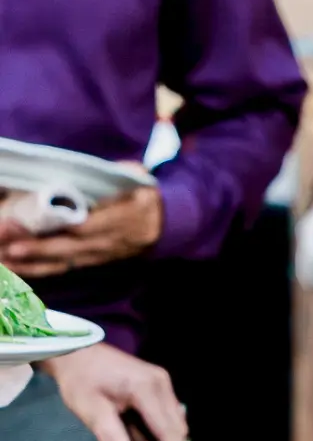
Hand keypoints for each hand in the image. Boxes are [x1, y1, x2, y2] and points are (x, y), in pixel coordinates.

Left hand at [0, 187, 162, 277]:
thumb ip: (114, 174)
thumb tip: (82, 172)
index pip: (90, 226)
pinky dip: (41, 269)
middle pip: (71, 248)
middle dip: (36, 247)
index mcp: (127, 217)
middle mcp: (113, 242)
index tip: (36, 222)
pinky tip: (19, 268)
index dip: (61, 228)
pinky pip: (65, 268)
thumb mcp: (137, 177)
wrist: (168, 223)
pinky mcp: (95, 262)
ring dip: (33, 262)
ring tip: (5, 259)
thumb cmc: (146, 193)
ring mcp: (104, 255)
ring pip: (65, 262)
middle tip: (6, 241)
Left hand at [45, 343, 188, 440]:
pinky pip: (167, 417)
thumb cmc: (81, 380)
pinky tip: (138, 437)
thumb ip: (110, 437)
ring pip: (173, 425)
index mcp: (146, 388)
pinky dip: (157, 433)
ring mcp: (163, 384)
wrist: (78, 354)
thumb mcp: (90, 410)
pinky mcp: (160, 387)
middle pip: (176, 429)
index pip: (168, 430)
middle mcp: (161, 385)